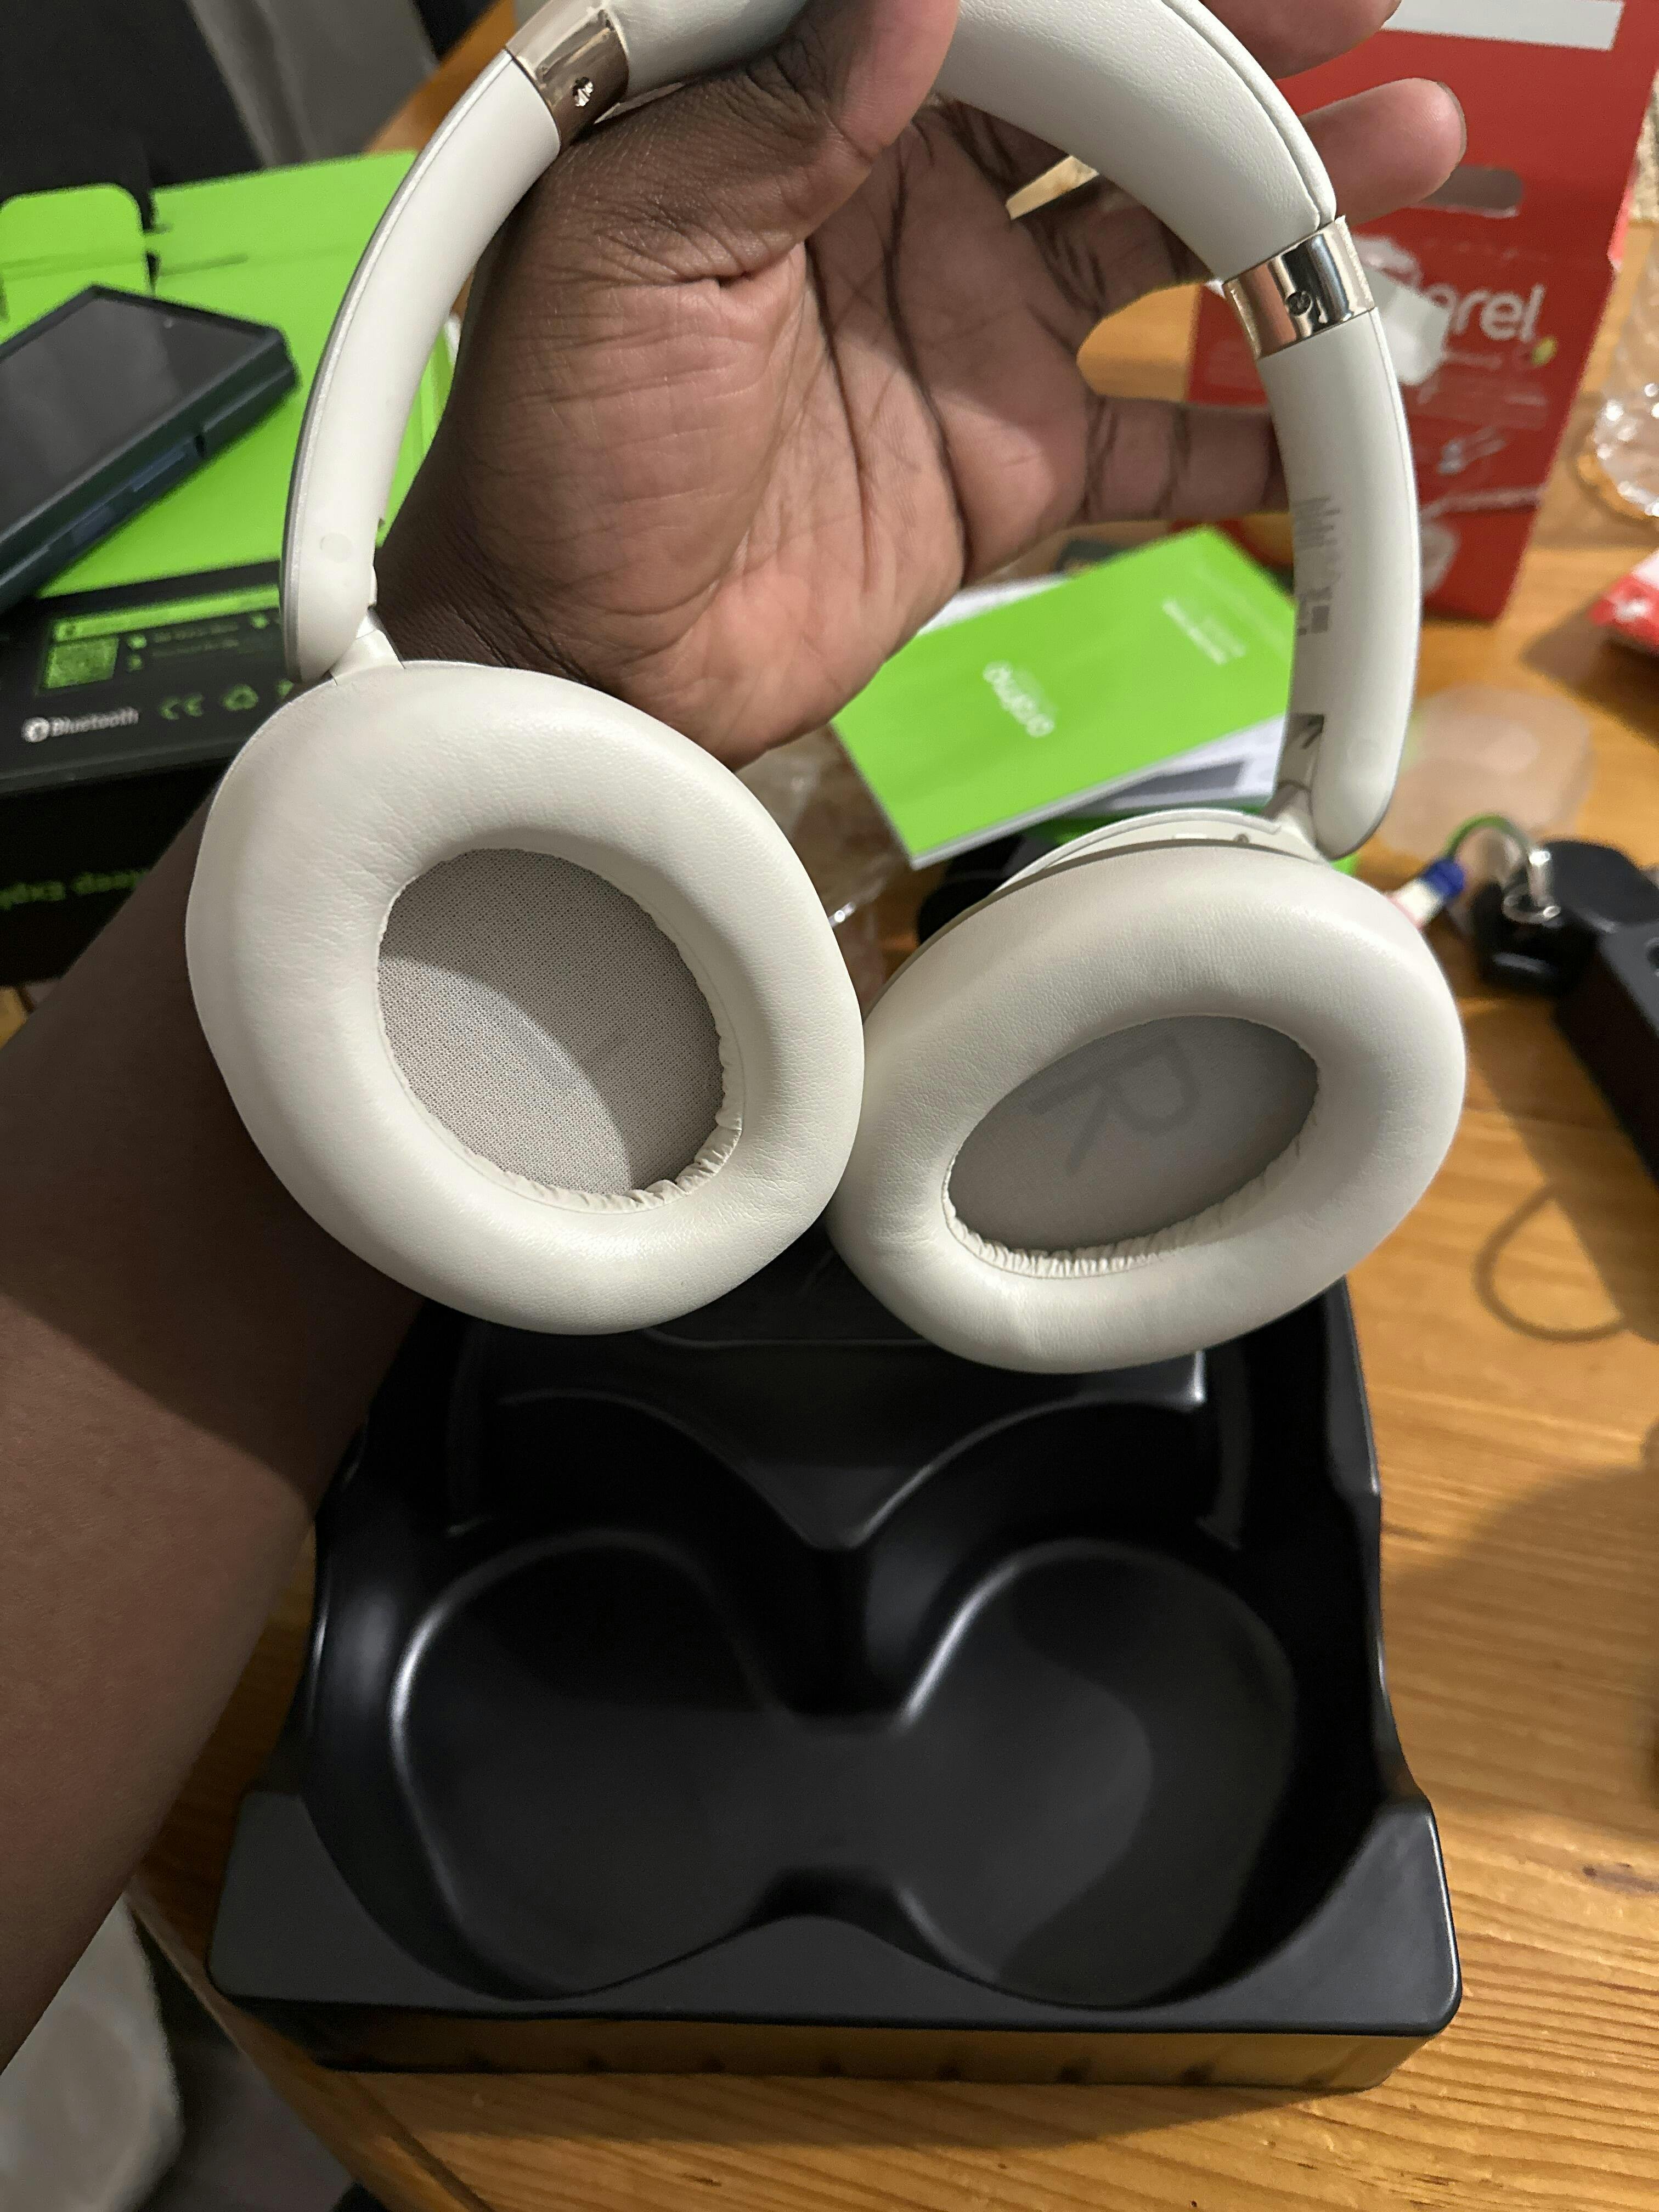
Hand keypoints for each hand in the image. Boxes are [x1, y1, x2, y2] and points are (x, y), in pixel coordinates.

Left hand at [379, 0, 1461, 766]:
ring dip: (1279, 204)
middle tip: (1359, 27)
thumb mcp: (625, 253)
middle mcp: (901, 204)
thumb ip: (770, 120)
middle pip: (1103, 102)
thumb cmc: (555, 455)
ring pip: (1154, 239)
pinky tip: (1332, 413)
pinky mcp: (1001, 463)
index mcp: (801, 117)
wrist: (578, 662)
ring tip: (1404, 150)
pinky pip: (1148, 442)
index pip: (991, 15)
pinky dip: (1242, 436)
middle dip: (1235, 61)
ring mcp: (965, 334)